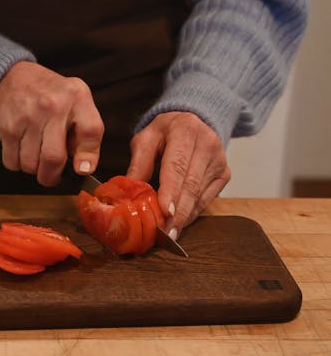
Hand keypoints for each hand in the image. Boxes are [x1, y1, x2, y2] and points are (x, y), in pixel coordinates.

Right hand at [0, 61, 103, 185]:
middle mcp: (53, 106)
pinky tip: (21, 149)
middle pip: (54, 157)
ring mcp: (28, 116)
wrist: (10, 77)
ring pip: (30, 164)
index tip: (82, 170)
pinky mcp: (8, 126)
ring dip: (33, 169)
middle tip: (52, 175)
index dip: (88, 156)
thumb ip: (84, 131)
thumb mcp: (76, 101)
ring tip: (35, 155)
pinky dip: (17, 163)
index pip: (90, 130)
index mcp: (77, 98)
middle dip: (52, 176)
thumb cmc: (50, 95)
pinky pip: (12, 162)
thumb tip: (82, 167)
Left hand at [127, 112, 230, 237]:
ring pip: (201, 195)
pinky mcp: (224, 173)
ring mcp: (219, 160)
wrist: (192, 122)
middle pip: (192, 184)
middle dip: (178, 212)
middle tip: (165, 233)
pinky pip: (207, 199)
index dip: (172, 191)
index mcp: (186, 130)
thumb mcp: (146, 139)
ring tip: (170, 233)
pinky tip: (180, 223)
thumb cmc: (165, 133)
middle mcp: (208, 143)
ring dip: (184, 216)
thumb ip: (139, 164)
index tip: (165, 212)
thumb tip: (130, 193)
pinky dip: (192, 213)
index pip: (178, 165)